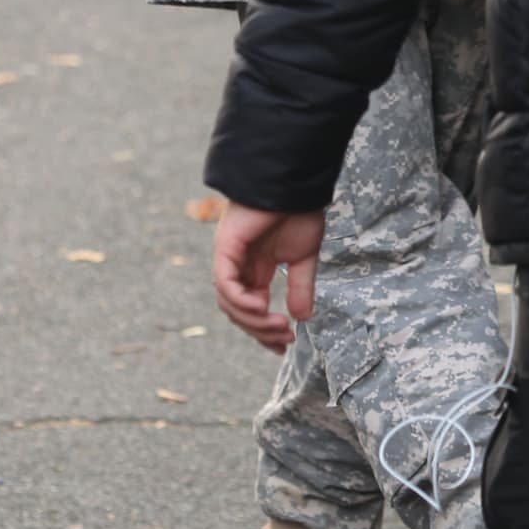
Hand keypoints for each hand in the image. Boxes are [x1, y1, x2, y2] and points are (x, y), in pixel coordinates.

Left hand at [213, 203, 325, 353]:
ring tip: (279, 325)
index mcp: (255, 268)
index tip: (284, 346)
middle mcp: (238, 266)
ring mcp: (229, 257)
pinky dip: (241, 301)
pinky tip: (261, 307)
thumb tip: (301, 318)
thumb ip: (299, 287)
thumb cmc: (299, 211)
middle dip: (261, 331)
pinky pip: (226, 284)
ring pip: (229, 303)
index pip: (251, 309)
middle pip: (238, 312)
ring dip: (253, 321)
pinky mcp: (225, 248)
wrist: (294, 182)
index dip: (264, 331)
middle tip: (285, 338)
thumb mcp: (303, 257)